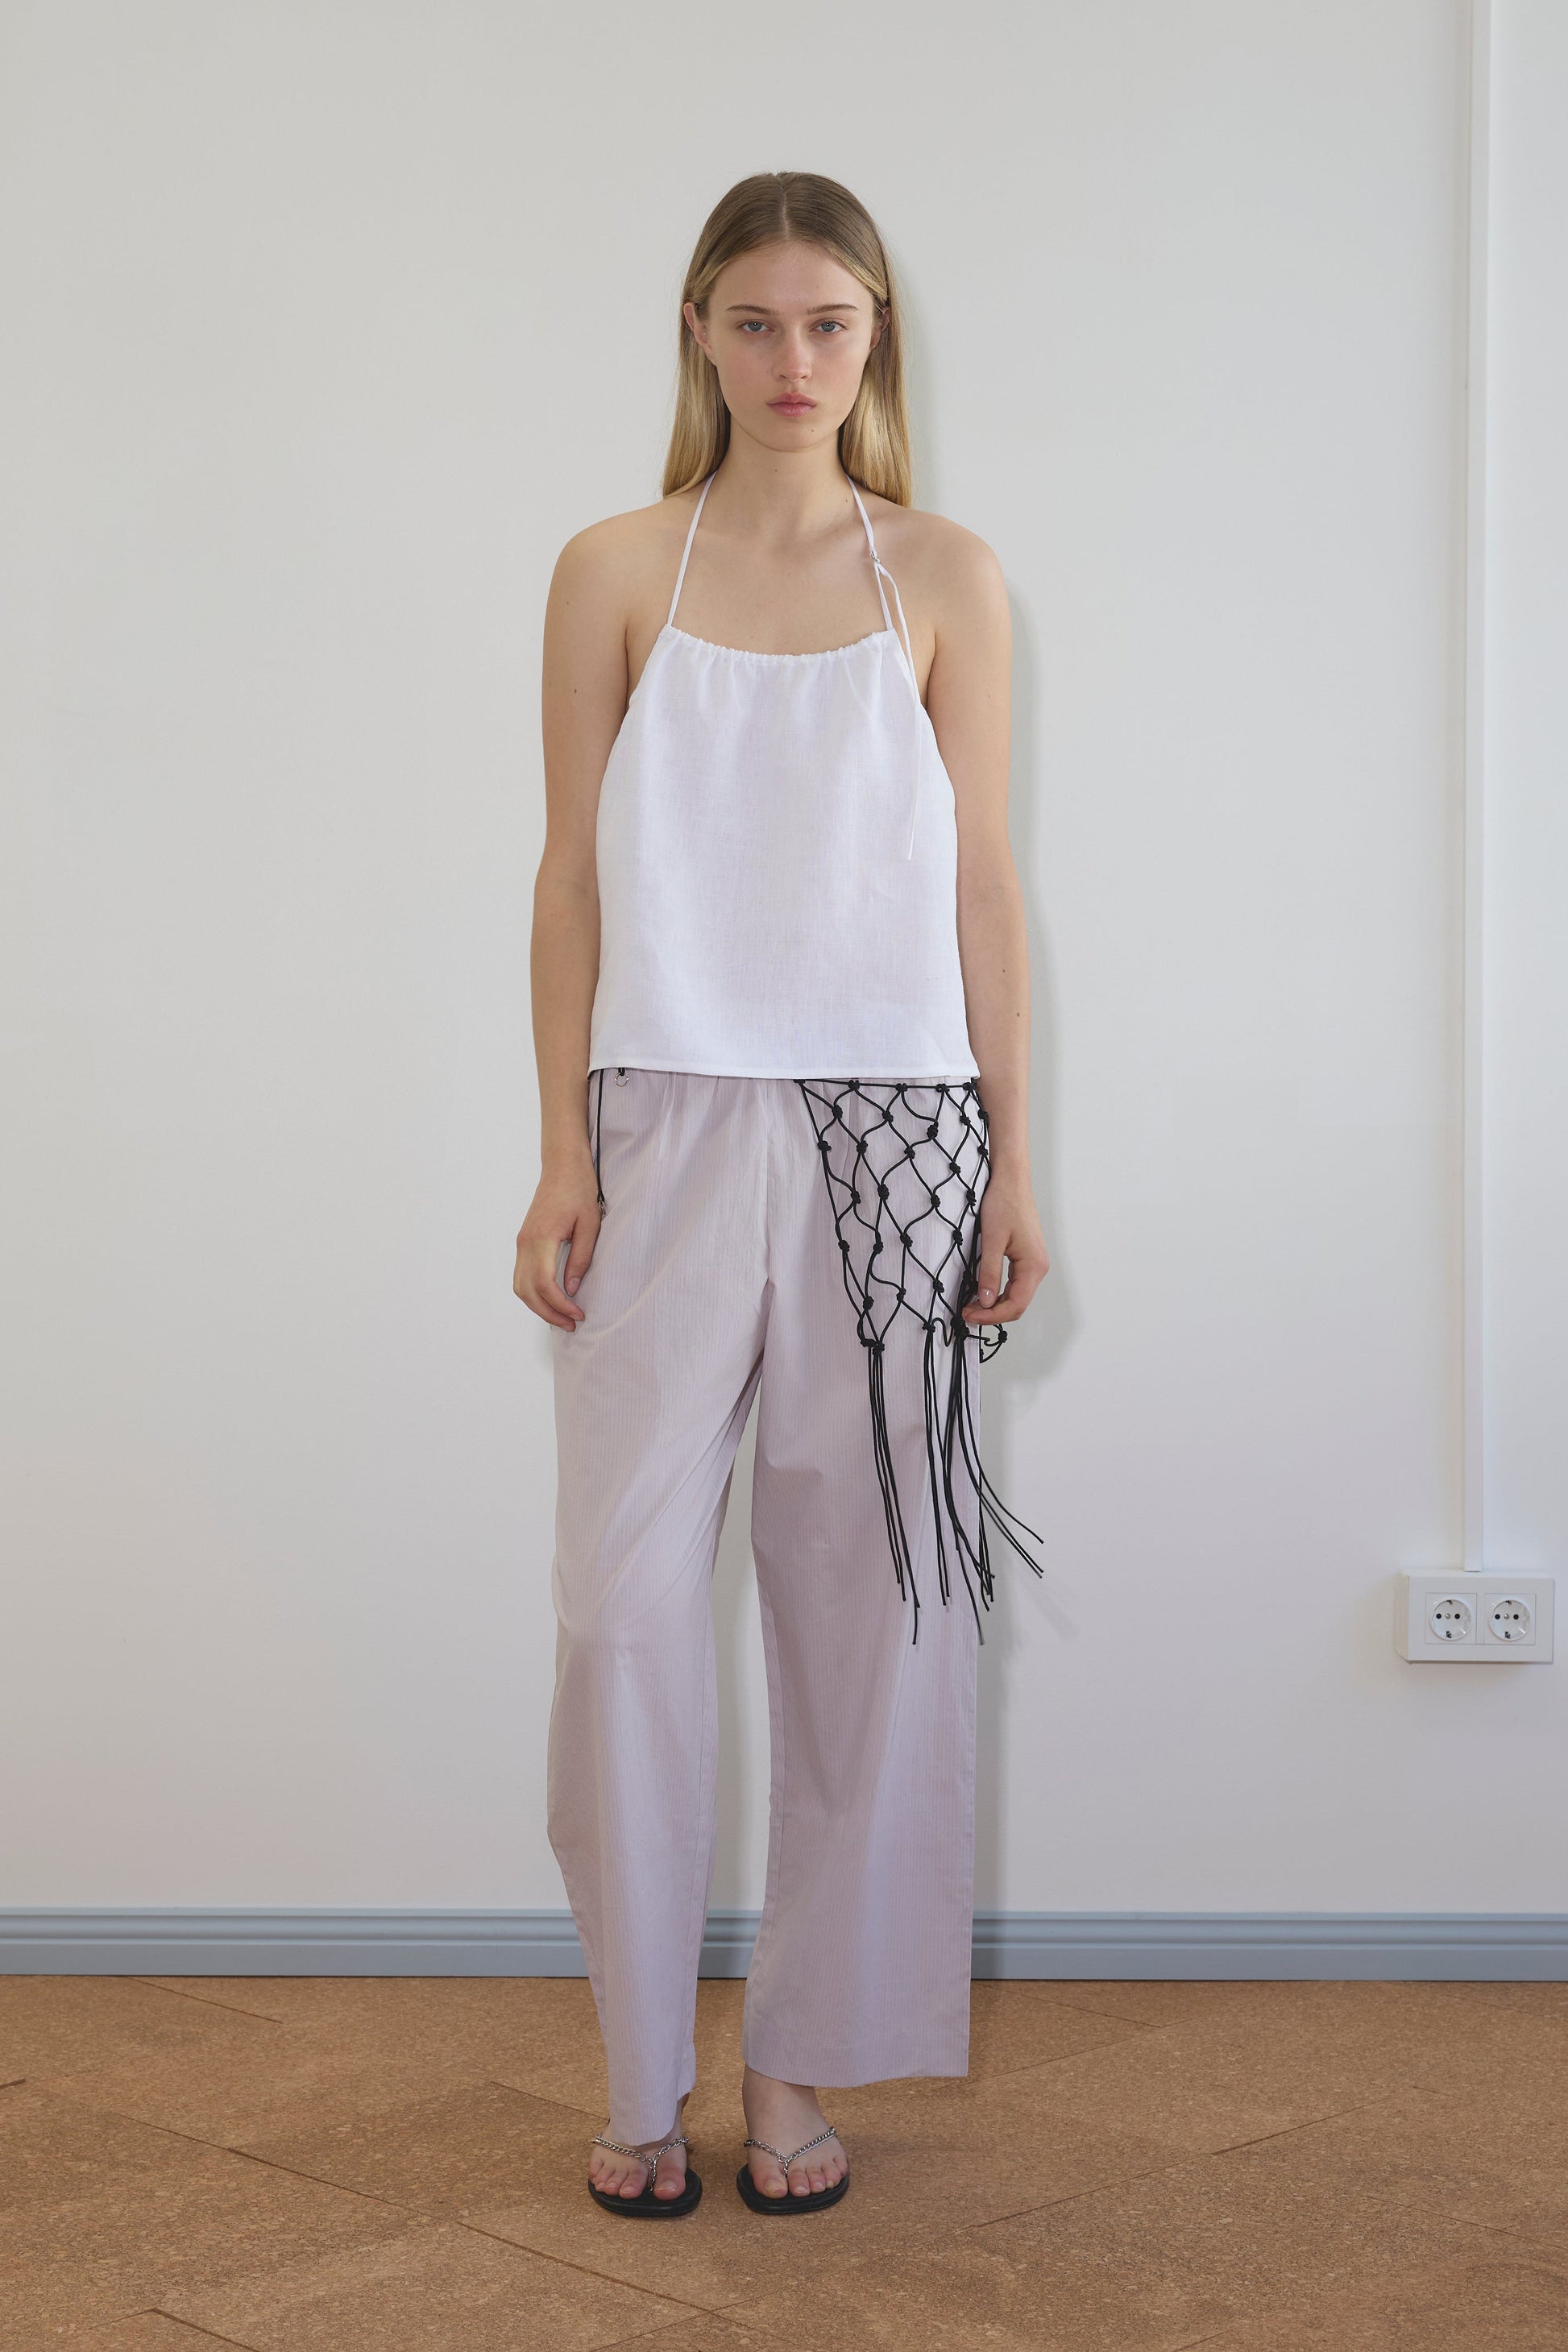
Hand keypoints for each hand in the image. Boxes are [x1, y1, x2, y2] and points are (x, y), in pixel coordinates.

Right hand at [513, 1161, 600, 1330]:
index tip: (578, 1314)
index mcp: (542, 1237)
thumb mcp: (590, 1225)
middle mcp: (525, 1242)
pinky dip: (532, 1293)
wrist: (562, 1167)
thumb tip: (572, 1289)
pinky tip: (551, 1299)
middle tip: (570, 1324)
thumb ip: (581, 1258)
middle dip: (548, 1313)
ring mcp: (521, 1242)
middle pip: (527, 1291)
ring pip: (519, 1286)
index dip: (560, 1305)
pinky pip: (521, 1275)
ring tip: (561, 1317)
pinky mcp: (523, 1241)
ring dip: (538, 1306)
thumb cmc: (579, 1190)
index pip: (545, 1284)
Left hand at [962, 1171, 1048, 1328]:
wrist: (1011, 1180)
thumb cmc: (1003, 1203)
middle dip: (992, 1313)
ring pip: (1016, 1296)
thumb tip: (985, 1301)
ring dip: (995, 1305)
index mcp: (1033, 1265)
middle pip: (1018, 1304)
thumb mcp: (991, 1239)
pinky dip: (999, 1292)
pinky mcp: (1027, 1257)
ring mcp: (1034, 1263)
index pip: (1015, 1304)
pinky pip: (1015, 1284)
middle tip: (966, 1313)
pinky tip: (982, 1291)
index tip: (968, 1315)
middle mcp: (1038, 1267)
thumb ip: (989, 1272)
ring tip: (971, 1305)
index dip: (991, 1316)